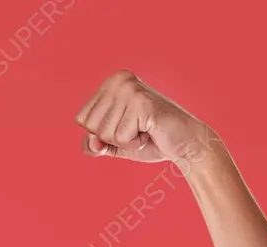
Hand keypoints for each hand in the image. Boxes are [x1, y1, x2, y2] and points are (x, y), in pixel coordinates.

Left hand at [74, 70, 215, 163]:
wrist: (185, 144)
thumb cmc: (149, 140)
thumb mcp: (112, 145)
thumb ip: (93, 145)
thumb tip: (91, 141)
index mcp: (110, 83)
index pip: (81, 119)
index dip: (101, 134)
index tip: (125, 127)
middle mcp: (119, 80)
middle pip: (91, 127)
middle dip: (112, 138)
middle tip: (136, 130)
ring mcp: (131, 89)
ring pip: (105, 134)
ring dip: (125, 141)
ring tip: (145, 130)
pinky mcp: (142, 103)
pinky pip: (121, 138)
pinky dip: (135, 143)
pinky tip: (151, 131)